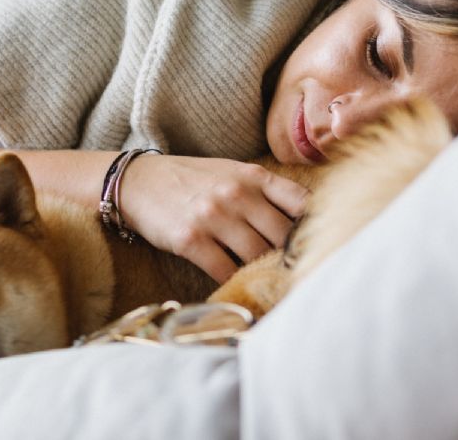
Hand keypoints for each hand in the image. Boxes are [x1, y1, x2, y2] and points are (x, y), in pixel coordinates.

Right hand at [117, 154, 308, 282]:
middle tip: (298, 275)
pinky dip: (235, 282)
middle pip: (283, 236)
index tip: (321, 245)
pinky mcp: (191, 240)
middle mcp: (236, 195)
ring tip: (270, 283)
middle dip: (291, 258)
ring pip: (257, 256)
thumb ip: (265, 192)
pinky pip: (225, 270)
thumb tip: (304, 221)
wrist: (137, 182)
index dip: (317, 227)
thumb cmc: (190, 180)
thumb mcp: (231, 173)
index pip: (302, 203)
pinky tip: (238, 285)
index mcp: (252, 177)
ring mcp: (213, 217)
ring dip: (264, 273)